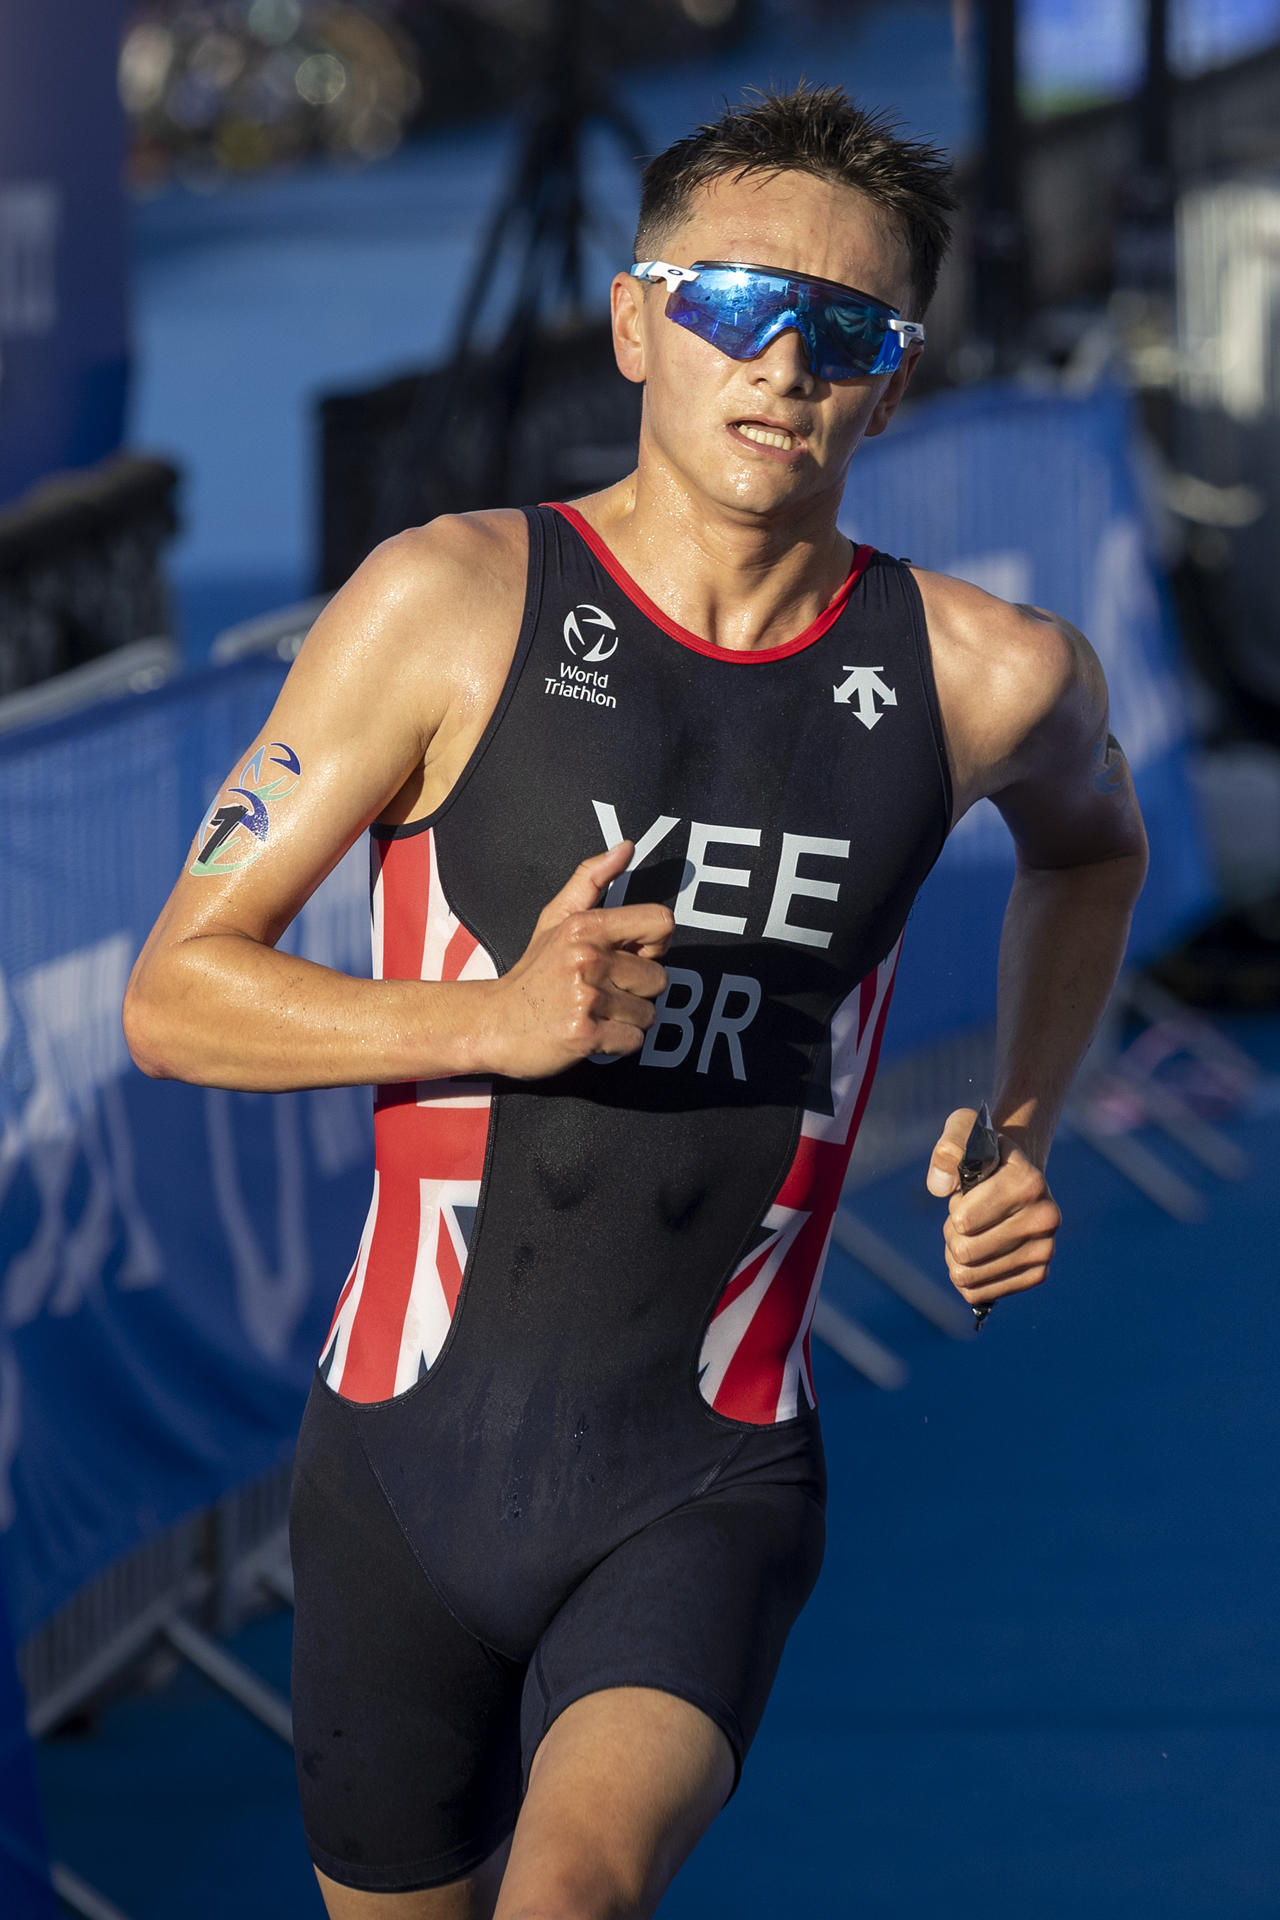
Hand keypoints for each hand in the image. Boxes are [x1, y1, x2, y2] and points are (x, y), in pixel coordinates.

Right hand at [486, 842, 673, 1078]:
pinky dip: (616, 1044)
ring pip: (648, 1014)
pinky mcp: (583, 1034)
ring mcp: (585, 997)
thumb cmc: (533, 972)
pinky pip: (633, 1041)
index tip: (629, 957)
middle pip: (659, 978)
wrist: (493, 1024)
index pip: (661, 923)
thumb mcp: (555, 919)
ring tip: (594, 1012)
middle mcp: (587, 958)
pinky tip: (591, 1033)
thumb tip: (627, 846)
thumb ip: (591, 879)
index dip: (654, 945)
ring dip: (627, 1020)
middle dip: (636, 991)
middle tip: (601, 993)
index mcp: (585, 926)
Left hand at [926, 1109, 1060, 1309]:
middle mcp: (1046, 1218)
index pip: (963, 1221)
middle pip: (965, 1252)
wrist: (1014, 1175)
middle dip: (952, 1234)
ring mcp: (1046, 1249)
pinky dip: (969, 1277)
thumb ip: (948, 1148)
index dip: (955, 1207)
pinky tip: (979, 1255)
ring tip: (971, 1234)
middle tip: (966, 1216)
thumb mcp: (964, 1131)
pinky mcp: (1038, 1274)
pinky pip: (981, 1293)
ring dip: (957, 1256)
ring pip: (969, 1276)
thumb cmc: (982, 1154)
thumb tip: (939, 1187)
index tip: (970, 1191)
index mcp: (1029, 1182)